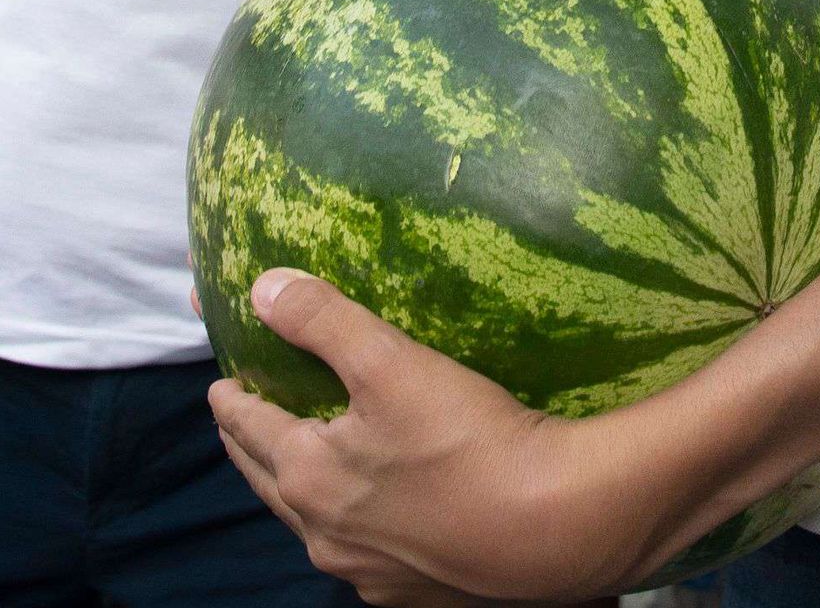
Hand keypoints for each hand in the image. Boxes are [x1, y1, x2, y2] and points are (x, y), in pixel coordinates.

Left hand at [205, 269, 658, 604]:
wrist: (553, 526)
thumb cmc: (470, 440)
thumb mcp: (391, 363)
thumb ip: (323, 321)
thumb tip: (262, 288)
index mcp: (309, 476)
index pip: (250, 430)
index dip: (232, 403)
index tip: (221, 386)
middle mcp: (326, 535)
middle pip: (270, 484)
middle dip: (252, 449)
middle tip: (243, 423)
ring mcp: (369, 572)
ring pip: (314, 527)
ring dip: (300, 493)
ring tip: (305, 469)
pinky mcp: (414, 593)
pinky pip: (366, 557)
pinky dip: (355, 531)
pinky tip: (377, 521)